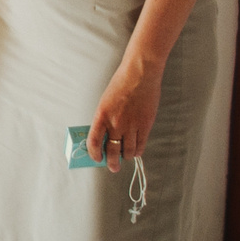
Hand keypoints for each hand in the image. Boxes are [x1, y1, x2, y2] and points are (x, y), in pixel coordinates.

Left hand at [87, 51, 161, 170]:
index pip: (94, 142)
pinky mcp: (145, 125)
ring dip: (125, 157)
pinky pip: (141, 145)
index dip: (93, 154)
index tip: (96, 158)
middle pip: (112, 152)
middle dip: (111, 163)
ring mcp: (131, 125)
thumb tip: (104, 138)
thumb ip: (104, 120)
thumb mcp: (106, 102)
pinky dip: (137, 151)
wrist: (140, 74)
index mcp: (101, 116)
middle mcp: (116, 123)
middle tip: (112, 167)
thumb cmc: (121, 85)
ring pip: (128, 151)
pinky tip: (135, 151)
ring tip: (124, 157)